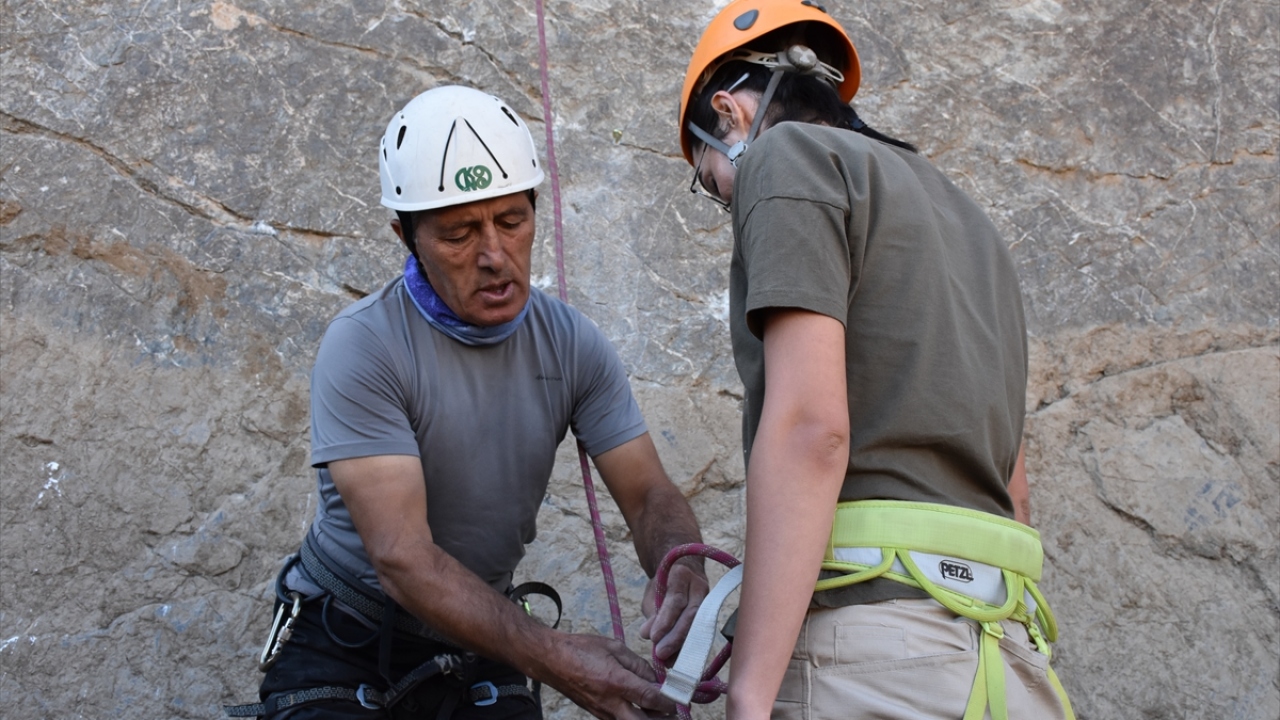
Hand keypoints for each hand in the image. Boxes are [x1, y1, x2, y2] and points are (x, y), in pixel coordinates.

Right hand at [545, 633, 676, 719]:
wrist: (551, 660)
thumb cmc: (580, 649)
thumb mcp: (613, 647)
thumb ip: (637, 664)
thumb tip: (654, 679)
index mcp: (616, 682)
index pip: (650, 698)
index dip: (669, 702)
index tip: (680, 700)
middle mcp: (610, 702)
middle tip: (673, 714)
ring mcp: (602, 711)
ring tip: (660, 713)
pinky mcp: (596, 714)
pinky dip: (634, 718)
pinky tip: (641, 710)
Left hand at [640, 557, 708, 661]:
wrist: (683, 573)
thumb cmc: (665, 585)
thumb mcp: (653, 594)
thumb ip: (652, 614)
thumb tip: (647, 635)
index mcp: (681, 575)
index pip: (675, 599)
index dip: (666, 620)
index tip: (653, 637)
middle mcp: (699, 586)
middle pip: (691, 614)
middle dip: (675, 637)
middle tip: (660, 654)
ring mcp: (709, 599)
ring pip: (699, 626)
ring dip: (683, 646)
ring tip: (668, 662)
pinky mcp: (712, 613)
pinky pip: (702, 633)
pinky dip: (689, 648)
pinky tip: (678, 660)